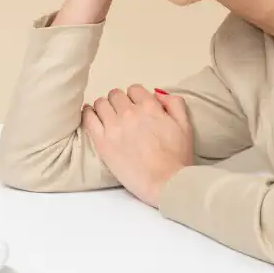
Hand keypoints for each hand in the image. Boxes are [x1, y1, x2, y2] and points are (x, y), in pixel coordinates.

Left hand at [82, 85, 192, 206]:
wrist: (165, 182)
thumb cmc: (177, 158)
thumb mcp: (185, 125)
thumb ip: (174, 103)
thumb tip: (158, 94)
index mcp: (150, 107)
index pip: (134, 89)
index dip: (135, 97)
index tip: (135, 106)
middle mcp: (130, 112)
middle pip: (116, 95)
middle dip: (119, 102)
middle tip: (122, 114)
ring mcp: (114, 126)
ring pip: (101, 103)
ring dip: (104, 107)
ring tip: (107, 117)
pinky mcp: (102, 142)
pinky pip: (88, 118)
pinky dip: (88, 114)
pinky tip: (91, 115)